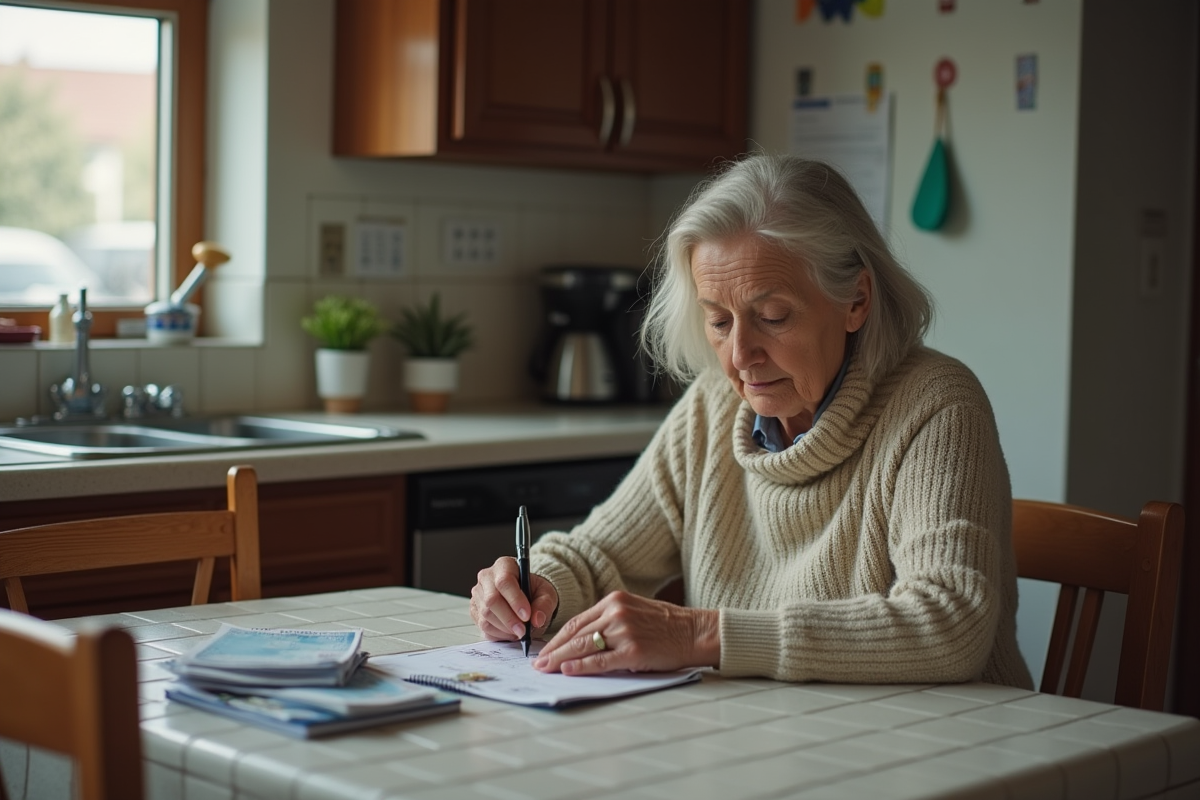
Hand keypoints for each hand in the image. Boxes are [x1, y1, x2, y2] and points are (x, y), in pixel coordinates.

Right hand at [470, 556, 558, 641]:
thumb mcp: (546, 593)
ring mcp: (478, 594)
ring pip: (486, 615)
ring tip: (520, 632)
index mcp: (504, 565)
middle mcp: (487, 577)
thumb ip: (544, 605)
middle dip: (509, 619)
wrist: (526, 596)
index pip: (504, 581)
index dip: (515, 600)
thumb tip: (537, 620)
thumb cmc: (535, 590)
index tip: (527, 616)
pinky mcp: (475, 610)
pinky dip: (498, 634)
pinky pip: (483, 626)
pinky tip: (510, 632)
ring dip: (504, 629)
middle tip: (523, 631)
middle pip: (492, 600)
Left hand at [534, 591, 719, 675]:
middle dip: (554, 650)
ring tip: (547, 669)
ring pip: (583, 646)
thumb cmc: (667, 625)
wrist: (695, 632)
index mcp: (614, 601)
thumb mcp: (635, 611)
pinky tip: (568, 670)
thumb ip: (610, 621)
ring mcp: (624, 631)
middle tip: (538, 663)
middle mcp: (616, 612)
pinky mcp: (633, 650)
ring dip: (561, 659)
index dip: (557, 637)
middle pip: (576, 633)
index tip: (545, 649)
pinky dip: (581, 666)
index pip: (577, 621)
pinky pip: (600, 660)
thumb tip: (582, 641)